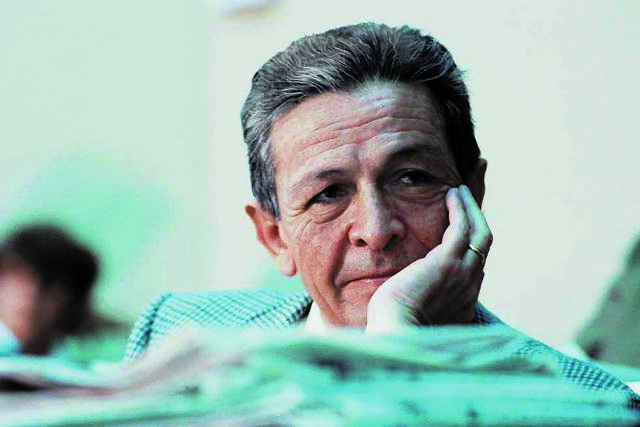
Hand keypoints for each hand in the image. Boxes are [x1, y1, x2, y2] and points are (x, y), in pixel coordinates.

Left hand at [366, 185, 491, 332]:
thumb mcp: (412, 313)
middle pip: (483, 246)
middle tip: (468, 200)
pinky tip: (452, 194)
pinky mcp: (449, 262)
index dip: (470, 243)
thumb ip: (416, 300)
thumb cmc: (393, 328)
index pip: (474, 265)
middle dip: (478, 220)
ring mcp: (463, 274)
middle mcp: (469, 287)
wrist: (395, 333)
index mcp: (462, 302)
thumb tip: (403, 293)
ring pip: (480, 233)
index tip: (462, 227)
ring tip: (460, 192)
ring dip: (471, 209)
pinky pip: (462, 227)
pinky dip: (461, 208)